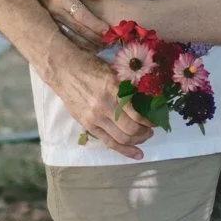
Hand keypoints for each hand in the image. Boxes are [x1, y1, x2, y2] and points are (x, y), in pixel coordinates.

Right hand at [28, 0, 108, 46]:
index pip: (80, 14)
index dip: (94, 24)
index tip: (107, 29)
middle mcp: (56, 12)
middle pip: (78, 28)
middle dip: (95, 37)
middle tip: (110, 42)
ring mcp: (52, 22)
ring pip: (72, 37)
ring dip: (88, 44)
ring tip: (103, 47)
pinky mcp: (50, 27)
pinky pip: (65, 39)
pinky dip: (78, 46)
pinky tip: (89, 49)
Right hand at [48, 42, 152, 159]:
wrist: (63, 70)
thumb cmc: (90, 66)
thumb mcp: (113, 72)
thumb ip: (127, 87)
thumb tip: (147, 100)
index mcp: (113, 89)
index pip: (137, 113)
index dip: (150, 120)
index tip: (156, 120)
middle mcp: (104, 106)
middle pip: (131, 129)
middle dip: (145, 132)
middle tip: (151, 130)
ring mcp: (95, 118)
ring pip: (121, 138)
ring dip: (137, 141)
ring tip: (144, 137)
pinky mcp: (87, 125)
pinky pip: (109, 142)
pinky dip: (124, 150)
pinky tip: (136, 153)